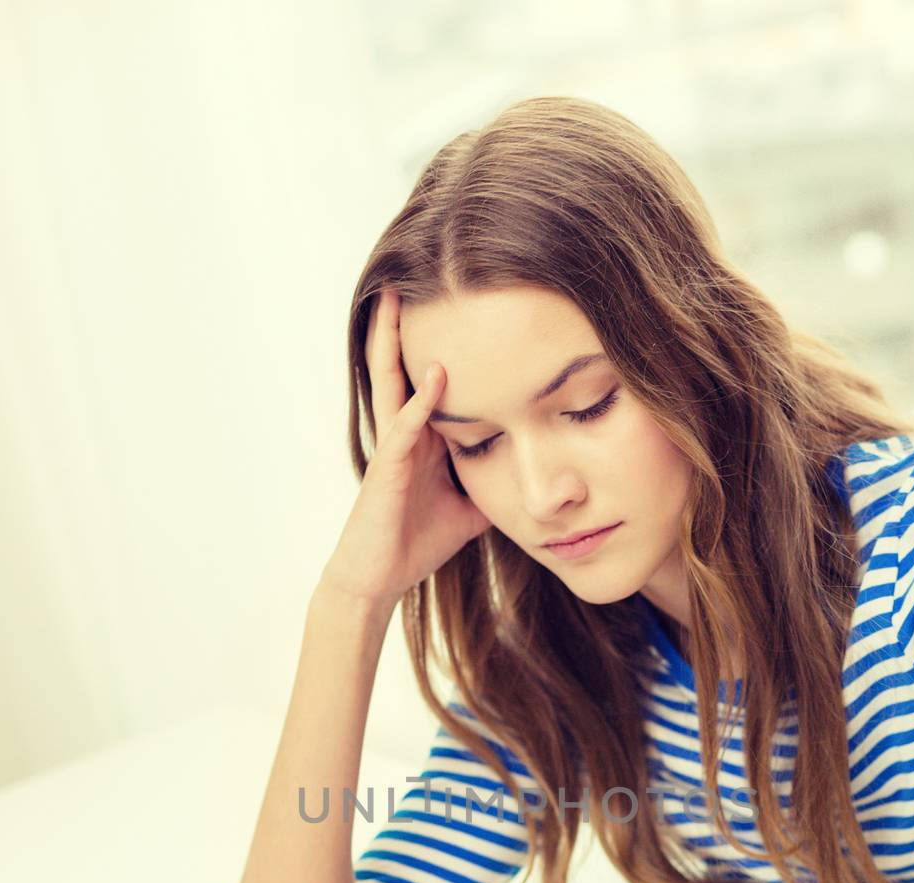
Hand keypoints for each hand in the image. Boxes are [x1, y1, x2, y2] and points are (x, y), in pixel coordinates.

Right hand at [321, 289, 491, 604]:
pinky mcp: (387, 470)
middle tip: (413, 273)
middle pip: (402, 365)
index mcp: (422, 437)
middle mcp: (404, 433)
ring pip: (392, 383)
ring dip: (395, 342)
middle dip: (405, 322)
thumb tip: (534, 473)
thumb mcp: (470, 508)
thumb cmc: (415, 543)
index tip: (455, 301)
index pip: (429, 377)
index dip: (436, 339)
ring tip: (398, 298)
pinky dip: (420, 401)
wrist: (379, 579)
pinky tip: (434, 374)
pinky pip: (404, 428)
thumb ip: (494, 482)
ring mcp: (393, 448)